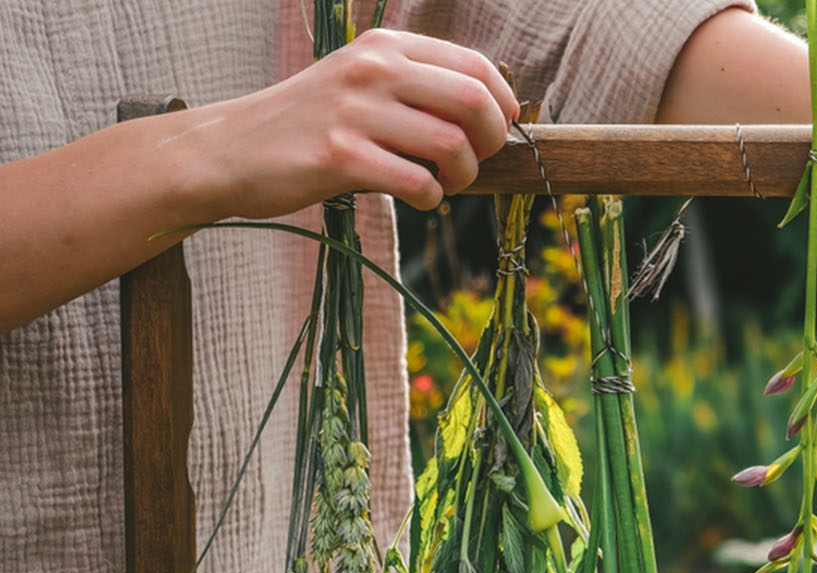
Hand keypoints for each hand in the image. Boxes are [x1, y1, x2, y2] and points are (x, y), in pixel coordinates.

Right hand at [186, 28, 518, 216]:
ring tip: (445, 184)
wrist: (231, 150)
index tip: (496, 130)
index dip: (501, 104)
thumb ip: (417, 87)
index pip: (475, 66)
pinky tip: (418, 197)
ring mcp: (354, 111)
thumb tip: (491, 113)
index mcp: (385, 47)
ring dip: (462, 175)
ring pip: (451, 144)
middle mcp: (373, 70)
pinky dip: (431, 197)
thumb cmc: (310, 123)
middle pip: (472, 101)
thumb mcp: (361, 83)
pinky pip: (416, 181)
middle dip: (490, 141)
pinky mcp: (339, 156)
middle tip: (474, 162)